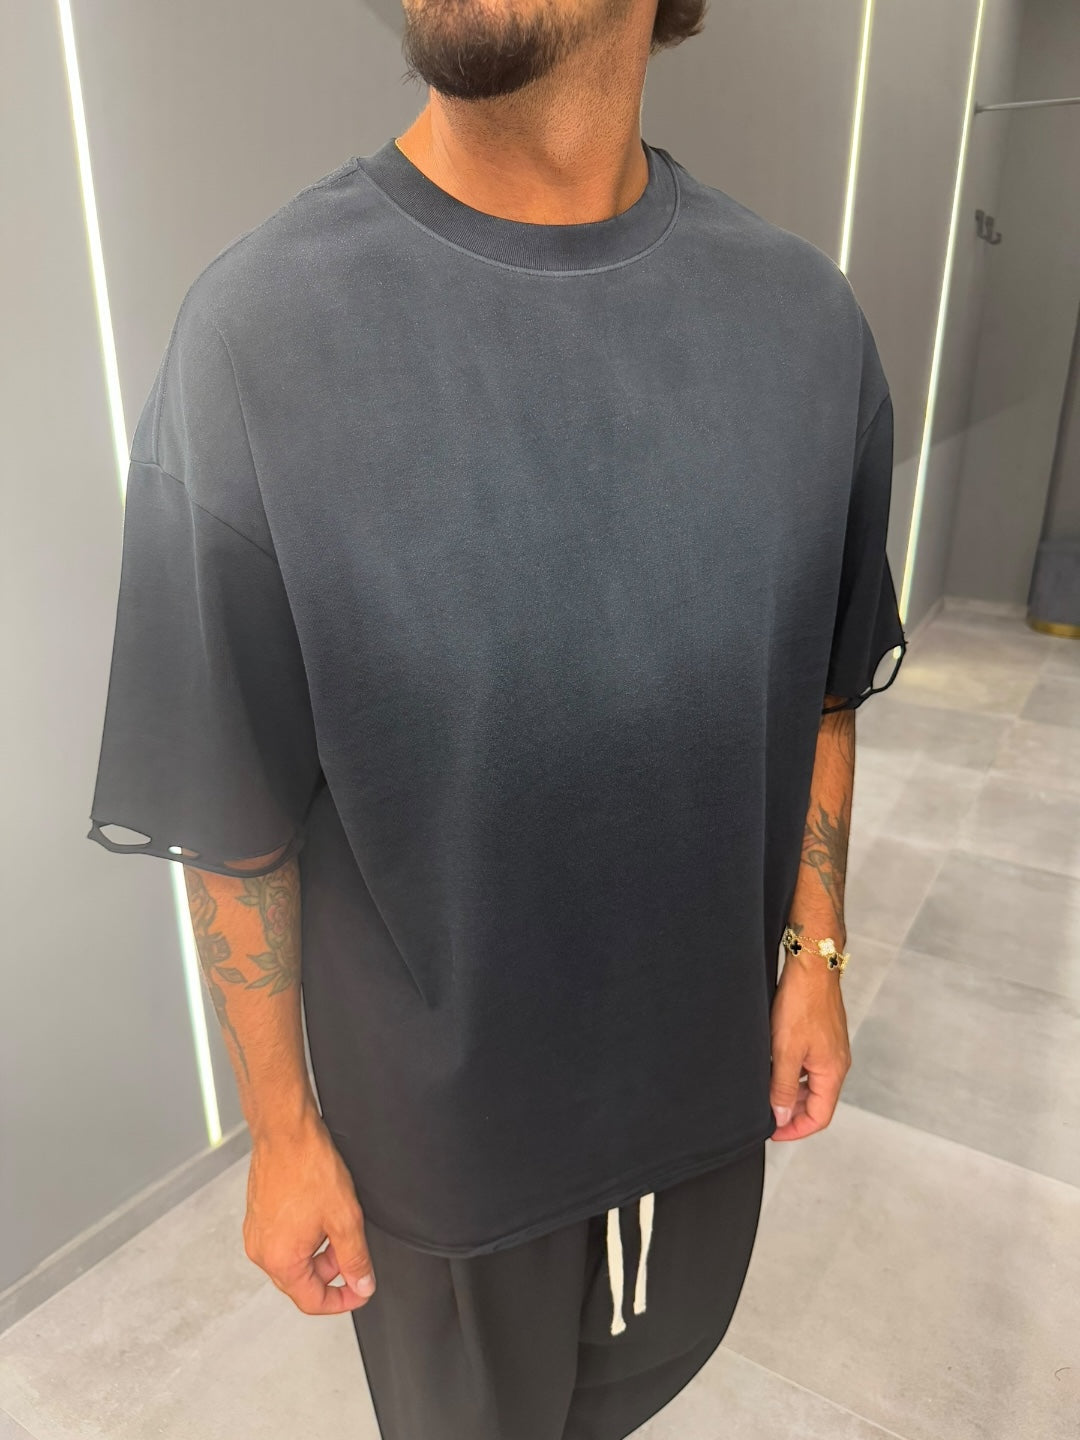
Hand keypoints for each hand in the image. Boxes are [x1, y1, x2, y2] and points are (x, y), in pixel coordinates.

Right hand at [243, 1111, 376, 1313]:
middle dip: (332, 1272)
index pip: (312, 1302)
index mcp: (280, 1260)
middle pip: (302, 1282)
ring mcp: (256, 1233)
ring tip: (337, 1223)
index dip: (343, 1301)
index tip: (361, 1290)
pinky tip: (320, 1213)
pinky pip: (284, 1241)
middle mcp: (261, 1251)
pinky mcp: (258, 1216)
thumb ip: (356, 1258)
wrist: (286, 1132)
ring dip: (319, 1253)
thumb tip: (362, 1284)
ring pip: (294, 1260)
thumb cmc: (307, 1167)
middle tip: (353, 1249)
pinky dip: (305, 1237)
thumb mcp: (345, 1218)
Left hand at [769, 952, 850, 1140]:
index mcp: (833, 1072)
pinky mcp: (823, 1035)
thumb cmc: (802, 1003)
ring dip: (791, 1091)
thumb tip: (781, 1116)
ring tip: (766, 1089)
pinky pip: (810, 1065)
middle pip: (816, 1102)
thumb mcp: (786, 1051)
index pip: (819, 1117)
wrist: (812, 966)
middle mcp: (837, 1063)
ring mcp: (831, 1049)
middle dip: (791, 1112)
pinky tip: (774, 1064)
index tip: (773, 1132)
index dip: (795, 1130)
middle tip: (765, 1112)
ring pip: (812, 1083)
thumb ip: (782, 1086)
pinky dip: (793, 1072)